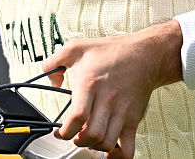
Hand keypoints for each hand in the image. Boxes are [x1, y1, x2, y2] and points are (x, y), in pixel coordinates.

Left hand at [42, 20, 182, 158]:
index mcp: (91, 84)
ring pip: (106, 143)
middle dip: (77, 141)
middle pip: (91, 134)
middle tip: (74, 135)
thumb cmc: (112, 51)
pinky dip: (117, 157)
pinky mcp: (133, 119)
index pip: (77, 117)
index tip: (59, 132)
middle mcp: (107, 100)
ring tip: (88, 139)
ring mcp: (122, 112)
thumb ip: (55, 60)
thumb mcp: (77, 47)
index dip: (65, 131)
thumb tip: (49, 78)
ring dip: (93, 146)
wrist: (144, 54)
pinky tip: (108, 152)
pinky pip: (128, 148)